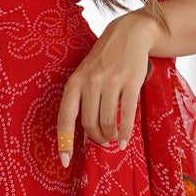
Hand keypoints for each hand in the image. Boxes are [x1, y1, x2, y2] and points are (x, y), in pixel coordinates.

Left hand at [55, 9, 165, 164]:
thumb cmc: (104, 59)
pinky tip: (125, 141)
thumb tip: (83, 133)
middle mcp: (90, 82)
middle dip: (96, 138)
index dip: (65, 142)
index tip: (66, 161)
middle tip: (102, 141)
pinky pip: (127, 115)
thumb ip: (81, 99)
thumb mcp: (85, 74)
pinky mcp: (130, 82)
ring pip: (107, 121)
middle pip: (90, 124)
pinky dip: (126, 132)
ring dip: (110, 135)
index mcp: (74, 82)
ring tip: (113, 137)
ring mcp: (111, 82)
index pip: (65, 118)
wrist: (129, 34)